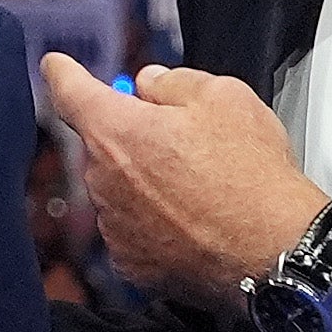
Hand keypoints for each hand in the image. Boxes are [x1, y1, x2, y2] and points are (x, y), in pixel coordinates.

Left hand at [37, 56, 326, 309]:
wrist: (275, 250)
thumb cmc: (251, 173)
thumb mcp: (224, 97)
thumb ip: (175, 82)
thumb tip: (150, 83)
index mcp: (117, 132)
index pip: (70, 92)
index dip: (62, 74)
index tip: (55, 67)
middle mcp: (103, 181)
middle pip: (105, 146)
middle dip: (134, 138)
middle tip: (185, 141)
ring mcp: (115, 228)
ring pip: (120, 190)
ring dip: (145, 183)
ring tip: (201, 188)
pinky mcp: (132, 265)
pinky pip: (134, 231)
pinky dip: (155, 224)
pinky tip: (194, 221)